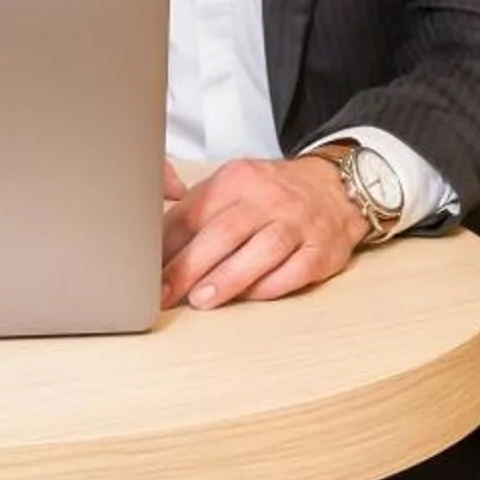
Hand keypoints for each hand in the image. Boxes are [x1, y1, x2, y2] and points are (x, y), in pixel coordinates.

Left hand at [161, 156, 368, 310]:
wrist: (334, 188)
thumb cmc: (273, 195)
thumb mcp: (231, 188)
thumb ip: (195, 215)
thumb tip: (154, 253)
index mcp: (237, 179)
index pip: (195, 213)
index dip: (167, 247)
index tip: (145, 273)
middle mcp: (268, 198)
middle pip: (224, 233)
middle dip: (189, 267)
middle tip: (165, 294)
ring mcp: (298, 223)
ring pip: (261, 251)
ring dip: (228, 279)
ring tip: (201, 300)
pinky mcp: (321, 249)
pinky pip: (294, 271)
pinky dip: (269, 287)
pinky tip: (248, 297)